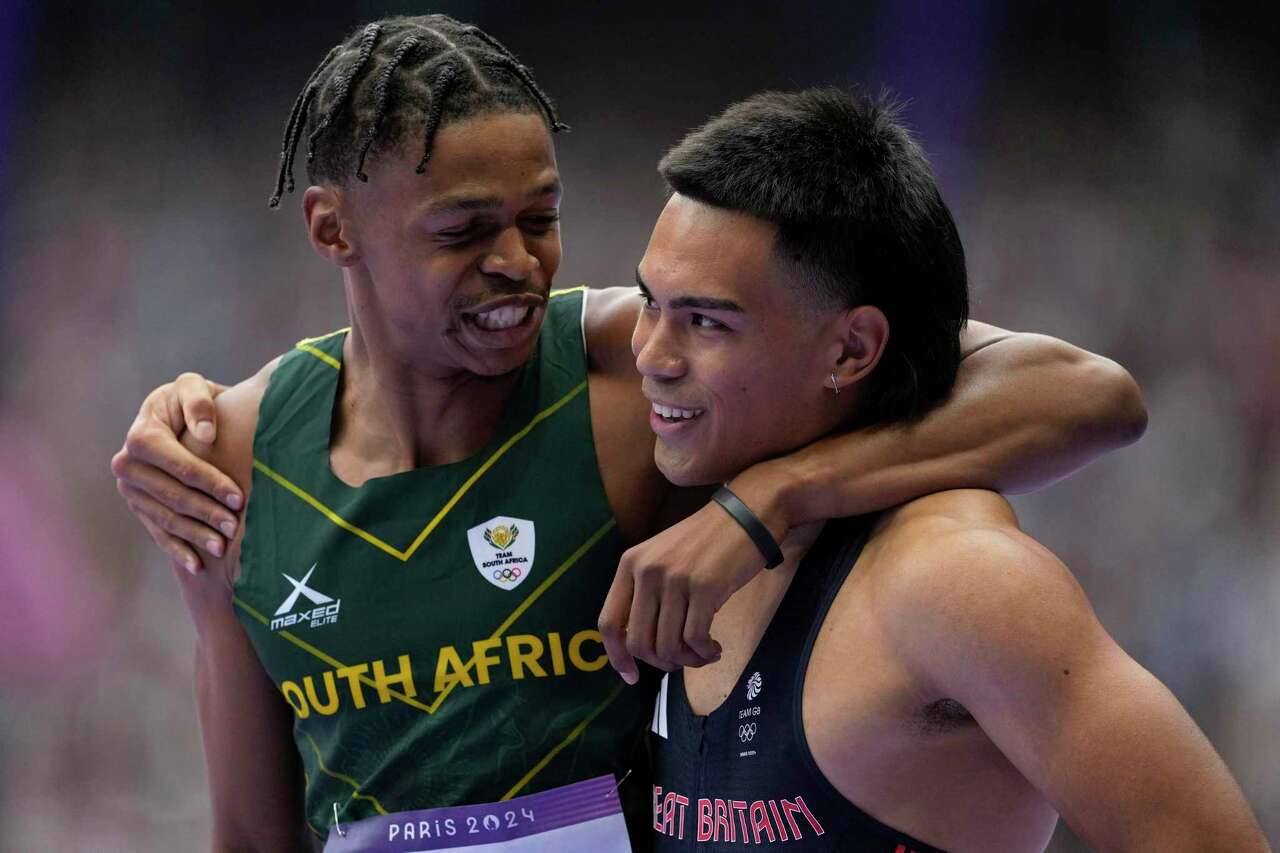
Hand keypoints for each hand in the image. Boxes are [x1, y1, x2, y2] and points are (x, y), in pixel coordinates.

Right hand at [111, 373, 237, 573]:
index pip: (177, 464)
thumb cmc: (192, 401)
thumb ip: (198, 402)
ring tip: (223, 548)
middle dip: (205, 512)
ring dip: (195, 535)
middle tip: (236, 527)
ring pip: (166, 518)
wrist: (178, 417)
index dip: (208, 481)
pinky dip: (178, 550)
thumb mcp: (192, 388)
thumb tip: (205, 434)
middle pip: (171, 496)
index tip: (238, 496)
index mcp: (142, 435)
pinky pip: (158, 532)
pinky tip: (198, 566)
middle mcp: (128, 466)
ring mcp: (132, 491)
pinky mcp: (139, 508)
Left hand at [598, 474, 789, 683]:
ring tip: (703, 653)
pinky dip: (704, 653)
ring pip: (668, 646)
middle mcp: (646, 571)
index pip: (609, 622)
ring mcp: (674, 579)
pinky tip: (715, 648)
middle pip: (640, 642)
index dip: (617, 657)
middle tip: (683, 660)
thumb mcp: (663, 558)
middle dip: (662, 662)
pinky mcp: (704, 588)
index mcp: (630, 564)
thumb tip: (640, 646)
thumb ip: (646, 594)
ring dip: (688, 660)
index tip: (632, 677)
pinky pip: (695, 640)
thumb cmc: (707, 542)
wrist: (747, 513)